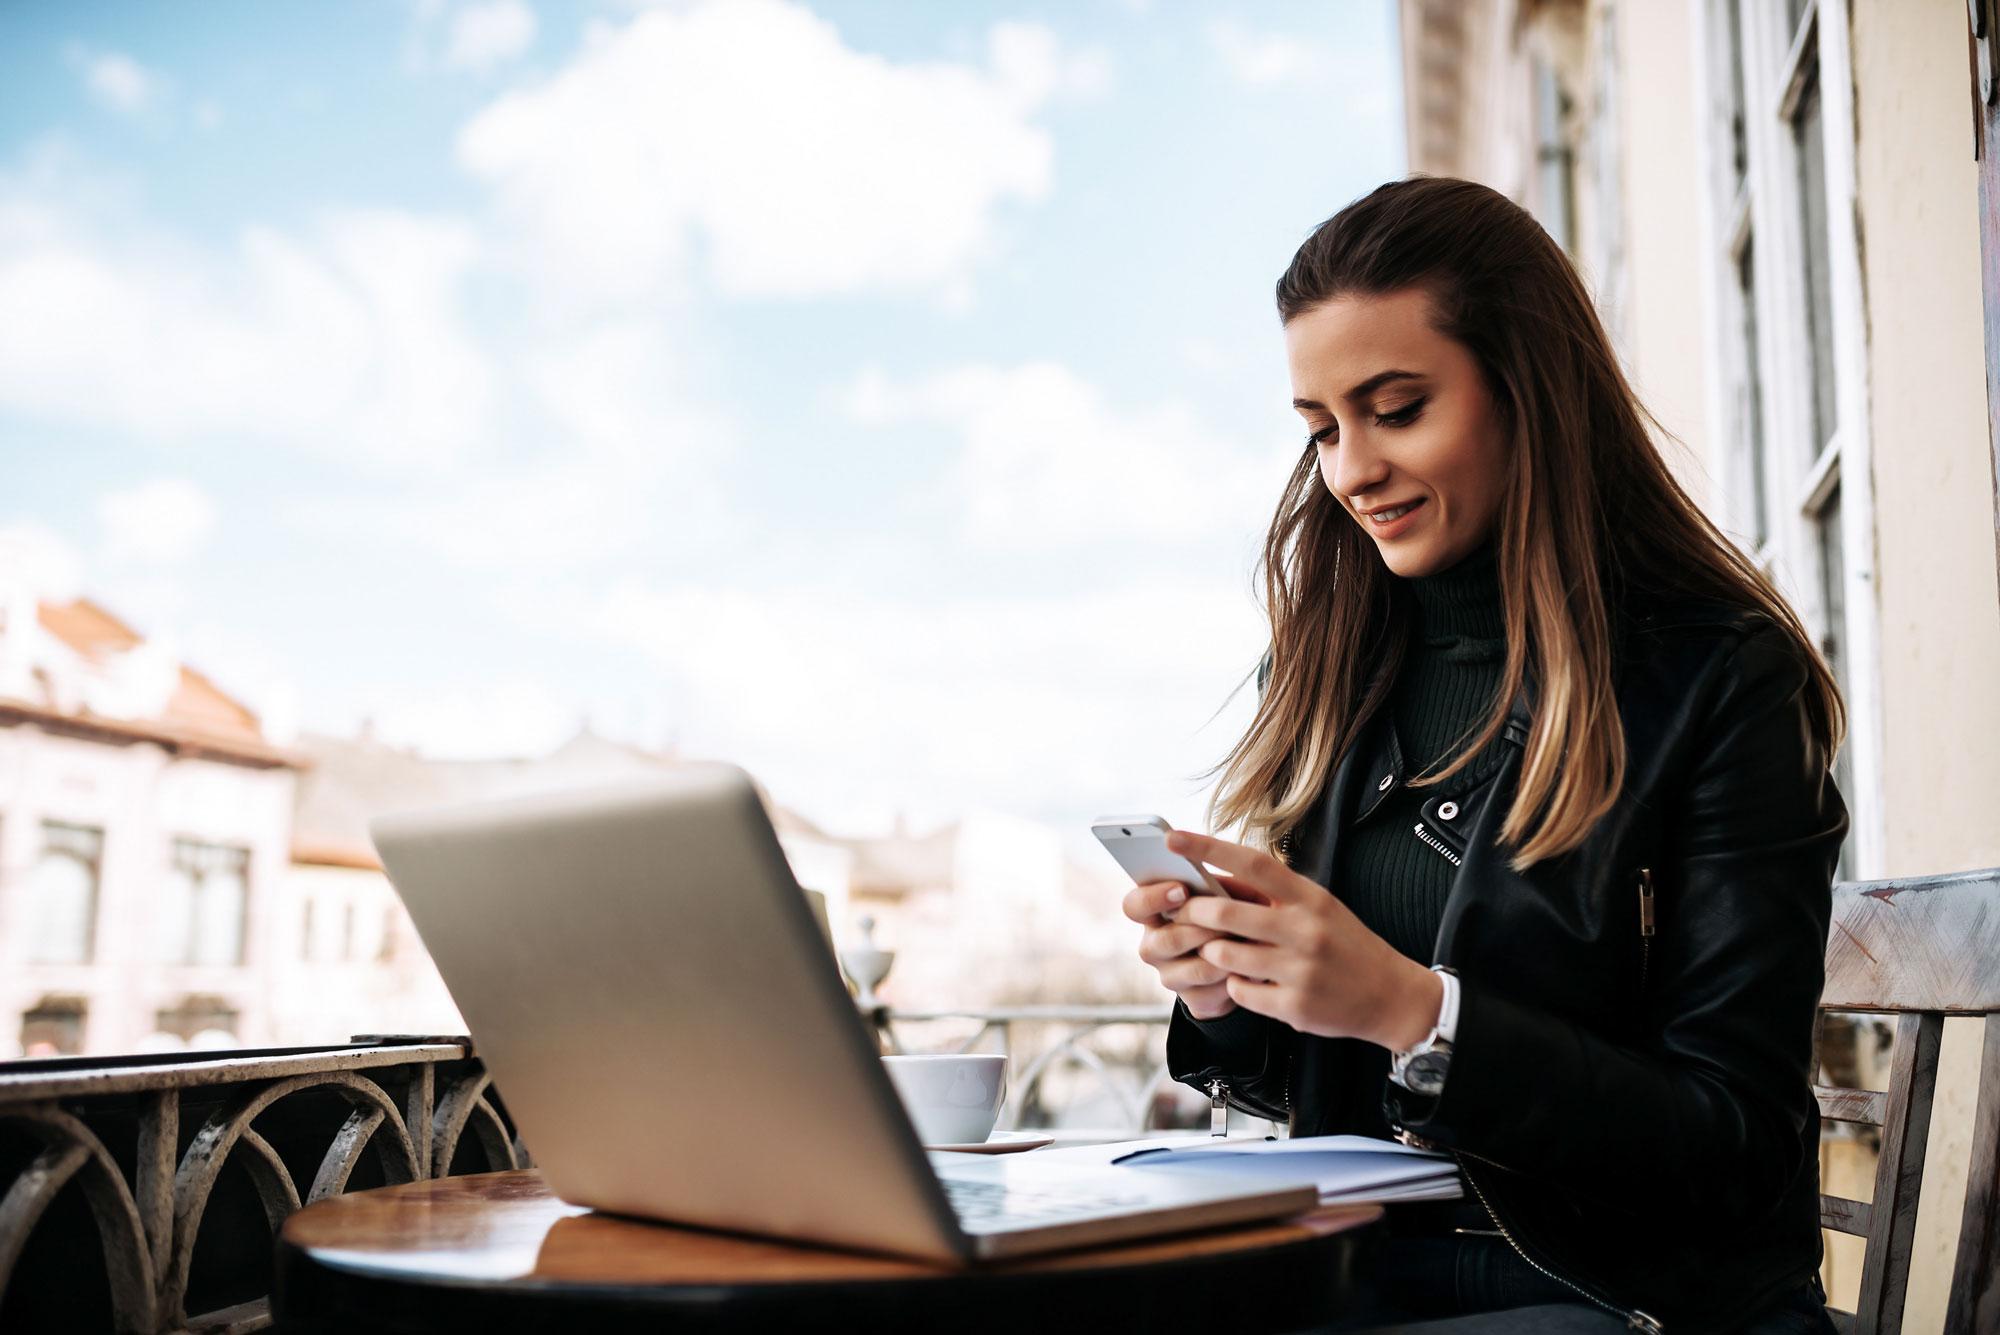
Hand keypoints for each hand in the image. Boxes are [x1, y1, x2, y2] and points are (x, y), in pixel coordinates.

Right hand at [1120, 878, 1238, 1019]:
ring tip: (1245, 940)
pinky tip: (1250, 965)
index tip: (1182, 890)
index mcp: (1153, 914)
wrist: (1237, 959)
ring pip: (1196, 969)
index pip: (1134, 906)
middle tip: (1227, 918)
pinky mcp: (1191, 999)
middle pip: (1166, 941)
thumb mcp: (1224, 894)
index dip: (1153, 897)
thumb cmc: (1226, 914)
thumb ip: (1220, 885)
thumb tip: (1223, 886)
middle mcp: (1153, 946)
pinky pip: (1214, 992)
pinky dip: (1235, 977)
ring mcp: (1169, 976)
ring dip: (1223, 954)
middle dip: (1201, 928)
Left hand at [1164, 829, 1443, 1051]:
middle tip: (1179, 911)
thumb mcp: (1318, 907)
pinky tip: (1248, 981)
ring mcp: (1300, 970)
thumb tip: (1218, 876)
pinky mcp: (1295, 1006)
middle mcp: (1305, 930)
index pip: (1253, 864)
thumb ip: (1273, 894)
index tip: (1174, 838)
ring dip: (1211, 952)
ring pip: (1225, 955)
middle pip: (1227, 913)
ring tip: (1217, 950)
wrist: (1392, 996)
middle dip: (1193, 912)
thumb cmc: (1345, 945)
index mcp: (1310, 898)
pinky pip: (1240, 992)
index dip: (1209, 848)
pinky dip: (1234, 985)